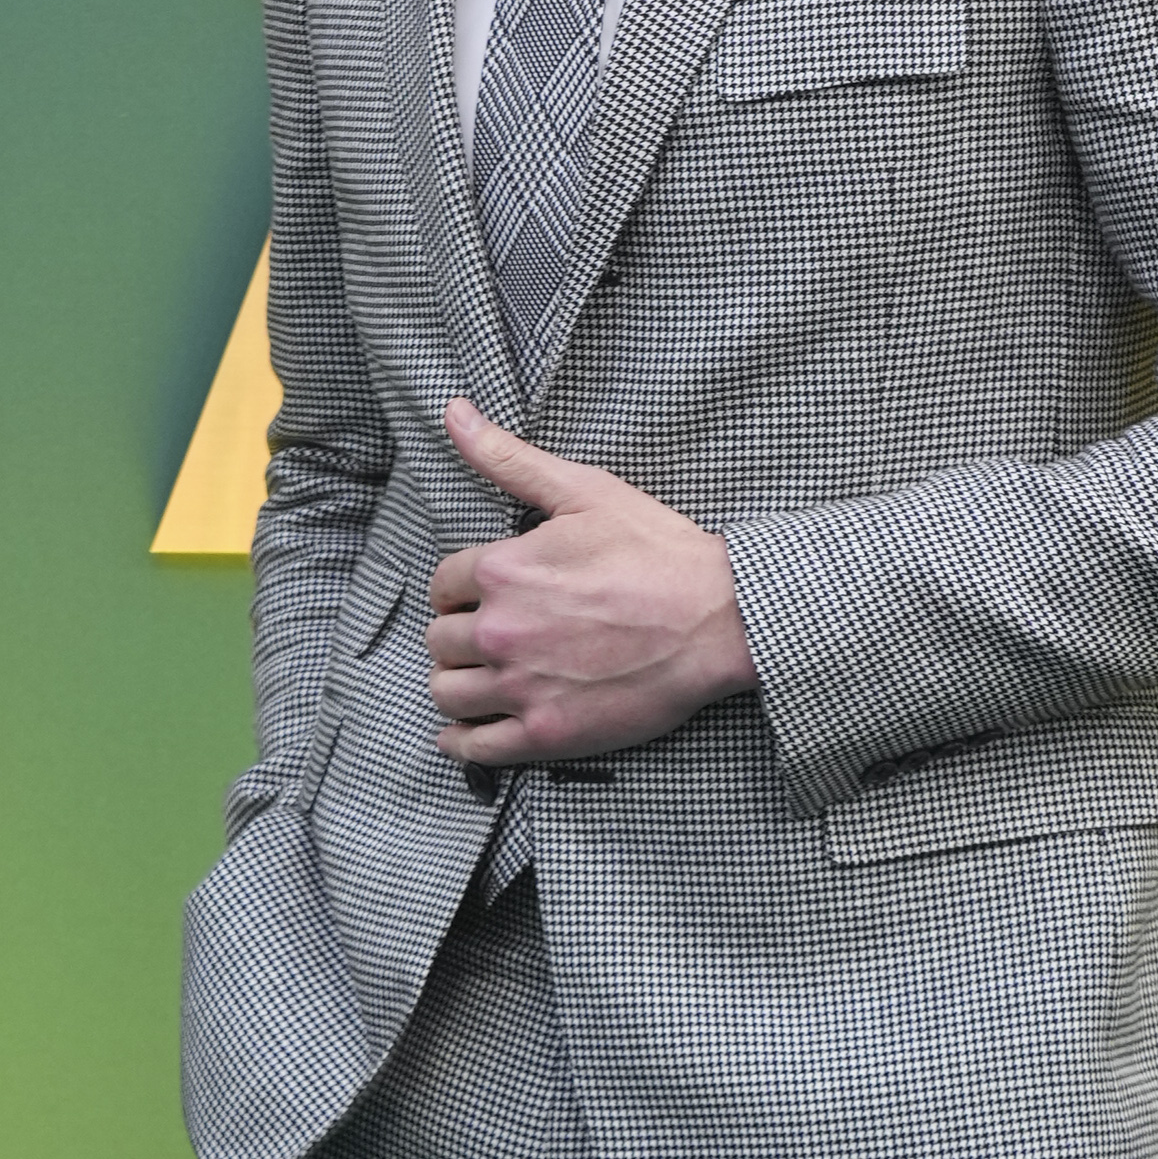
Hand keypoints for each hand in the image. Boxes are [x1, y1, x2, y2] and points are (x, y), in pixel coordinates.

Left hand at [428, 399, 755, 763]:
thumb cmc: (659, 552)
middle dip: (457, 634)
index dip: (458, 587)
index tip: (477, 593)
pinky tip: (466, 731)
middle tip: (487, 634)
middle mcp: (500, 629)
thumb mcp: (584, 490)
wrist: (718, 619)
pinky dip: (461, 740)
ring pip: (447, 692)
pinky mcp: (546, 732)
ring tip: (479, 677)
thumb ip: (509, 458)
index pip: (441, 583)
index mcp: (502, 569)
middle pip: (440, 640)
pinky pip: (474, 746)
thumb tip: (453, 412)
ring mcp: (521, 685)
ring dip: (456, 683)